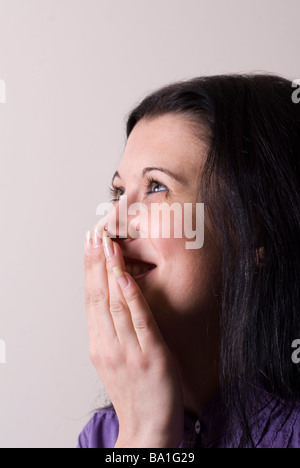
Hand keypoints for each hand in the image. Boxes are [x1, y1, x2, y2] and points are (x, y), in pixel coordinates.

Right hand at [84, 227, 183, 447]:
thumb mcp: (114, 360)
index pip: (90, 300)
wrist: (148, 427)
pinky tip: (125, 275)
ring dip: (111, 271)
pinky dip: (131, 296)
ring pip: (115, 303)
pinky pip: (139, 319)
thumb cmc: (135, 392)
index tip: (88, 246)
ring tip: (108, 244)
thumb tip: (112, 301)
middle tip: (93, 235)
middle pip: (98, 296)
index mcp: (99, 344)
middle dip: (96, 263)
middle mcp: (108, 345)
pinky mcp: (151, 354)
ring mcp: (128, 349)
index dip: (89, 271)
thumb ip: (111, 331)